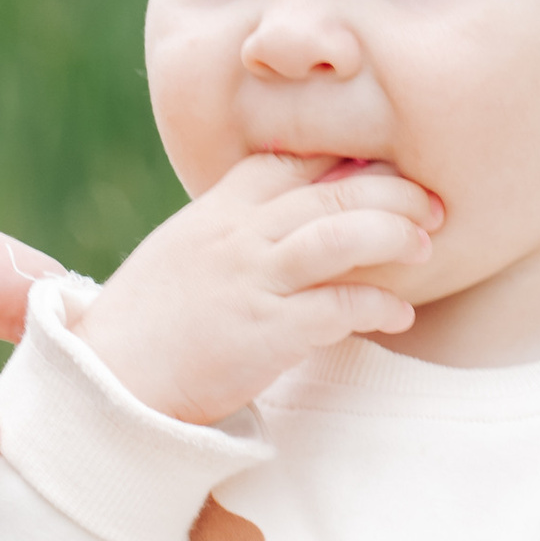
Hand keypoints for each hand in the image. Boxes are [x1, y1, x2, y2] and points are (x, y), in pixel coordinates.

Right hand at [70, 156, 442, 428]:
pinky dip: (375, 304)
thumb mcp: (186, 252)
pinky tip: (399, 312)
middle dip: (393, 190)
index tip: (388, 169)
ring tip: (426, 244)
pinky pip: (334, 306)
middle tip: (433, 205)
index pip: (292, 158)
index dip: (348, 157)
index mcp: (217, 209)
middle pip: (331, 189)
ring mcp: (249, 281)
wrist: (106, 383)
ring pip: (337, 234)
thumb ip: (236, 228)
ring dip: (392, 233)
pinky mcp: (262, 333)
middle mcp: (237, 235)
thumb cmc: (150, 323)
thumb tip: (297, 215)